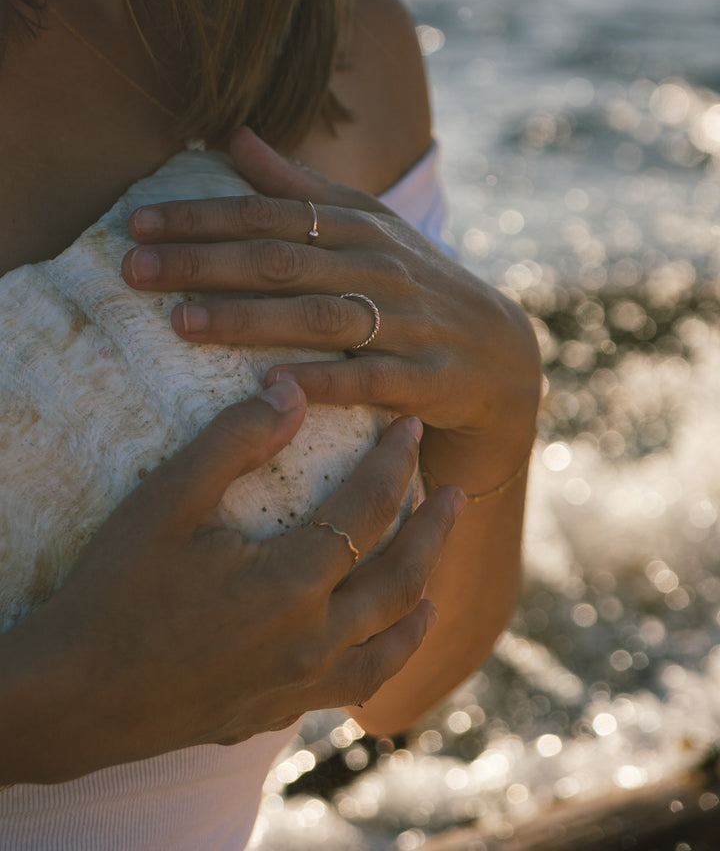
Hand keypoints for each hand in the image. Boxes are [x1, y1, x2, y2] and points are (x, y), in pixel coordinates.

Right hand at [2, 380, 460, 784]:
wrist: (74, 695)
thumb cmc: (116, 588)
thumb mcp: (168, 500)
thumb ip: (236, 441)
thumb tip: (292, 390)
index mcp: (290, 581)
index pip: (366, 510)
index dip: (393, 463)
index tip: (410, 428)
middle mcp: (311, 639)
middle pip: (400, 578)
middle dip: (433, 529)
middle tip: (455, 492)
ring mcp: (299, 685)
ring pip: (388, 641)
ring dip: (420, 599)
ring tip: (438, 575)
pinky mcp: (277, 712)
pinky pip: (354, 685)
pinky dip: (384, 658)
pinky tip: (383, 644)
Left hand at [122, 127, 539, 477]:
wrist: (502, 358)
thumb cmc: (418, 289)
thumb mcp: (370, 230)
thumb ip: (304, 189)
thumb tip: (236, 138)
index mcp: (362, 228)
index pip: (271, 214)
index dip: (202, 217)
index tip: (138, 224)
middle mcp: (383, 268)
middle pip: (284, 260)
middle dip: (204, 263)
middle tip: (134, 270)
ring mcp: (410, 323)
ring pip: (320, 316)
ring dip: (249, 320)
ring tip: (180, 324)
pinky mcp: (429, 378)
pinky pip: (371, 379)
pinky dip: (325, 381)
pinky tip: (272, 387)